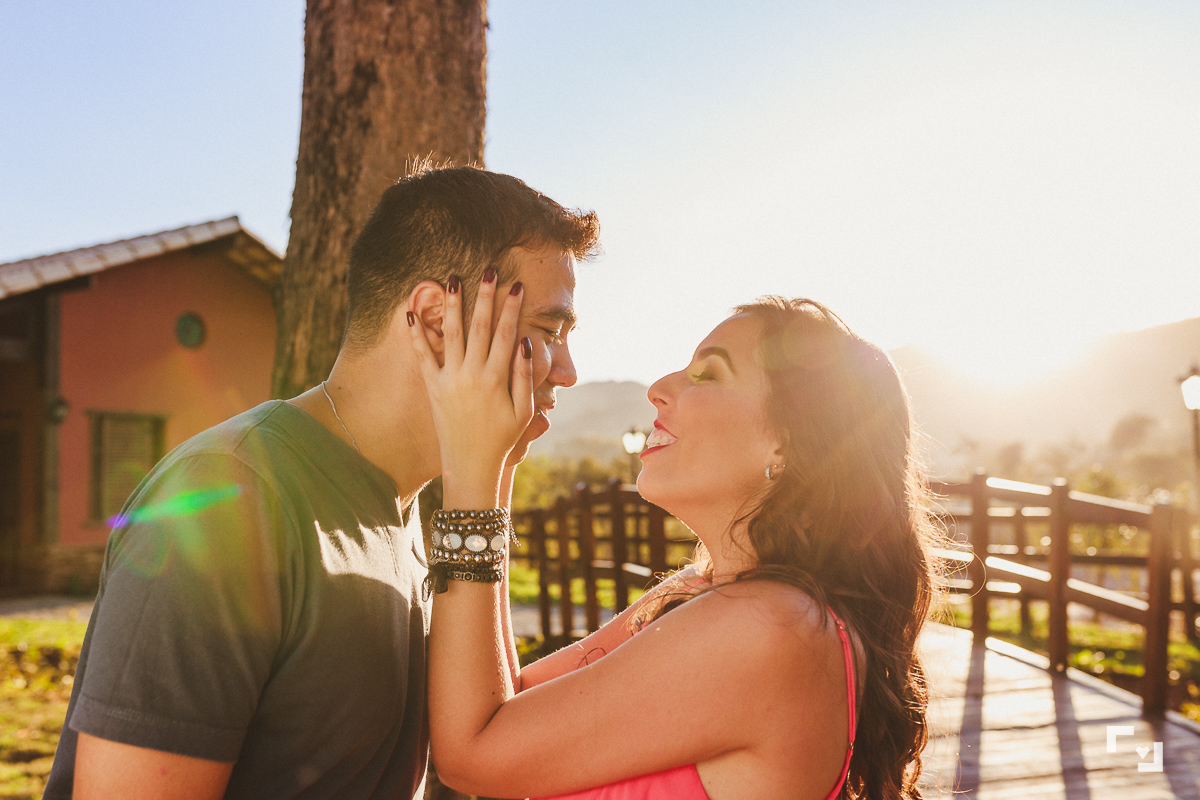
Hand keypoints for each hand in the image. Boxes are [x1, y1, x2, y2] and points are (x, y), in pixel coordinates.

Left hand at [409, 276, 533, 507]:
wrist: (469, 465)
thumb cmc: (501, 438)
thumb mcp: (522, 411)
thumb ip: (523, 376)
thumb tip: (524, 341)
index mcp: (497, 379)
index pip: (506, 334)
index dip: (512, 308)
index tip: (516, 286)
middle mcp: (472, 375)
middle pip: (479, 326)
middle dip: (485, 296)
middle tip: (490, 270)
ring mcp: (450, 380)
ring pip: (451, 334)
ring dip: (453, 304)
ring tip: (451, 278)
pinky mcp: (433, 387)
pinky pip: (423, 356)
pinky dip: (417, 334)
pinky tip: (412, 312)